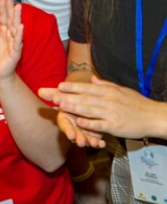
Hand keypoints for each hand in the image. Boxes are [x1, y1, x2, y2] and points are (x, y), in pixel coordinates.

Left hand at [0, 0, 22, 84]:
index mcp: (3, 31)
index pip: (3, 16)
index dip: (3, 6)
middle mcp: (10, 35)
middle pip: (10, 19)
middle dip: (10, 7)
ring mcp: (14, 43)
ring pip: (15, 28)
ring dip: (17, 17)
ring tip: (18, 6)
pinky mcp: (15, 52)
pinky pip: (18, 42)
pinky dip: (19, 34)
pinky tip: (20, 26)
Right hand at [38, 87, 104, 148]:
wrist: (84, 102)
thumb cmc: (71, 99)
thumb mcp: (64, 95)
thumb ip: (53, 94)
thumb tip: (39, 90)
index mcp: (65, 119)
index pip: (65, 126)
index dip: (68, 130)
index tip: (71, 135)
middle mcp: (73, 126)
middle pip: (75, 134)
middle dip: (78, 138)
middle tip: (81, 143)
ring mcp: (82, 131)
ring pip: (85, 138)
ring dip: (90, 142)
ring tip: (95, 144)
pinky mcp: (92, 134)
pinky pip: (95, 140)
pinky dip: (99, 143)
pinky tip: (102, 144)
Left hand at [41, 76, 162, 142]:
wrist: (154, 116)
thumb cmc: (136, 104)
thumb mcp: (121, 90)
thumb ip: (105, 85)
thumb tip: (92, 78)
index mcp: (108, 91)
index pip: (86, 88)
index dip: (72, 87)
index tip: (58, 85)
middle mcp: (108, 100)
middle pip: (83, 98)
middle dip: (65, 96)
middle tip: (49, 95)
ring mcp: (111, 113)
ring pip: (89, 109)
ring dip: (74, 107)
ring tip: (60, 105)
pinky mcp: (115, 126)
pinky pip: (100, 124)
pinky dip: (89, 123)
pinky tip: (79, 122)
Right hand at [74, 172, 109, 203]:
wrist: (81, 174)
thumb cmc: (95, 179)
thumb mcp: (107, 185)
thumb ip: (111, 195)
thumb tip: (116, 201)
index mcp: (100, 203)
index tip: (109, 203)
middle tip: (102, 203)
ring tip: (93, 202)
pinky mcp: (76, 201)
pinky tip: (86, 199)